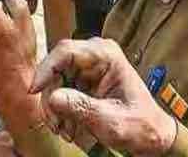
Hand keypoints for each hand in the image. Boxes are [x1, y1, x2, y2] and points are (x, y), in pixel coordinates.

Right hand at [29, 38, 176, 156]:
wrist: (152, 136)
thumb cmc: (141, 126)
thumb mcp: (112, 121)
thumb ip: (82, 108)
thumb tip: (53, 97)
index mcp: (107, 55)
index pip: (66, 51)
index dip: (46, 69)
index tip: (35, 90)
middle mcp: (94, 56)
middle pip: (56, 67)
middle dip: (51, 96)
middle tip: (56, 123)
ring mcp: (87, 68)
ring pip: (54, 81)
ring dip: (54, 107)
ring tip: (65, 130)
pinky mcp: (82, 81)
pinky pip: (59, 91)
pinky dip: (59, 110)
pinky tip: (69, 126)